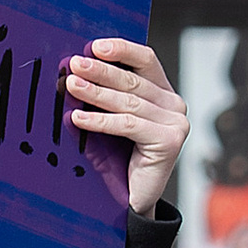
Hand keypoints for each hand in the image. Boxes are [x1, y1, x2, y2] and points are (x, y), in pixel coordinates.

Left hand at [59, 37, 187, 215]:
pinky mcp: (169, 141)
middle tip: (73, 64)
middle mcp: (174, 104)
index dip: (121, 50)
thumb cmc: (117, 160)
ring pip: (129, 102)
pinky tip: (78, 118)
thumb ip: (100, 98)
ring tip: (70, 86)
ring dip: (96, 93)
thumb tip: (71, 74)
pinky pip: (128, 125)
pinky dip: (100, 121)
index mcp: (163, 92)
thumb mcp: (108, 121)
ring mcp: (176, 123)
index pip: (145, 60)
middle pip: (133, 81)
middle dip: (100, 71)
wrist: (130, 201)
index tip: (94, 46)